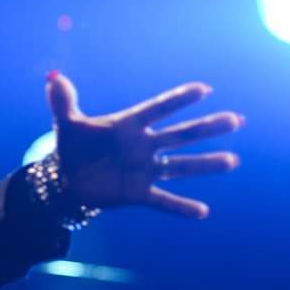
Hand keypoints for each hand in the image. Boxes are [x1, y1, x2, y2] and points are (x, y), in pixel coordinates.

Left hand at [45, 71, 243, 218]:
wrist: (67, 180)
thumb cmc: (73, 147)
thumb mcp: (66, 124)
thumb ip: (62, 101)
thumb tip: (54, 78)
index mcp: (127, 126)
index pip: (157, 109)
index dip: (178, 99)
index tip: (204, 89)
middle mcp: (142, 146)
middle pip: (179, 134)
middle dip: (206, 128)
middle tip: (235, 119)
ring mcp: (143, 170)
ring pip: (179, 166)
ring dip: (205, 164)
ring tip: (232, 160)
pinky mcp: (137, 193)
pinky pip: (162, 200)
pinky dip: (180, 207)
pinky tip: (202, 211)